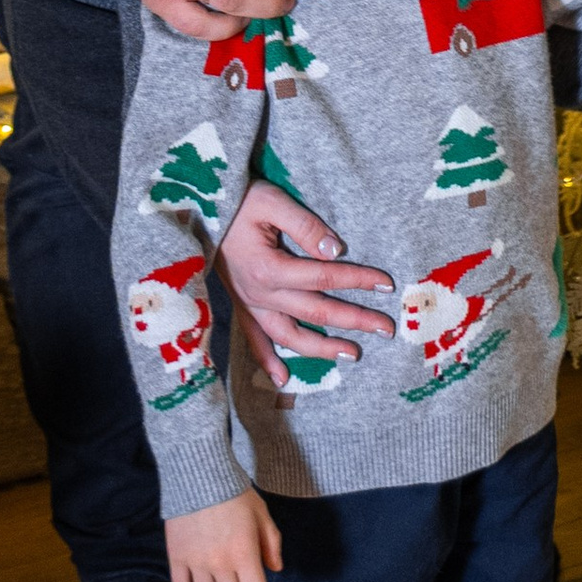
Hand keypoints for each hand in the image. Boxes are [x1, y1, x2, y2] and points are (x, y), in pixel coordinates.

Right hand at [166, 487, 282, 581]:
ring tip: (222, 580)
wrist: (200, 474)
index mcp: (244, 553)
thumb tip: (275, 569)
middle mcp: (219, 563)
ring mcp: (195, 562)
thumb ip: (272, 544)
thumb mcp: (262, 514)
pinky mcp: (176, 556)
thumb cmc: (236, 493)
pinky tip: (200, 574)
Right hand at [222, 174, 396, 389]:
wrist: (195, 210)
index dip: (358, 280)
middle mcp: (260, 293)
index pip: (325, 278)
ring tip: (352, 354)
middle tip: (386, 328)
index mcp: (269, 268)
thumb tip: (336, 251)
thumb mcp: (271, 202)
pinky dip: (266, 361)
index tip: (386, 284)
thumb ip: (305, 226)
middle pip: (316, 312)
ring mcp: (249, 303)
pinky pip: (253, 340)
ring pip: (289, 335)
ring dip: (322, 349)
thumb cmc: (236, 202)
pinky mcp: (240, 305)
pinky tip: (281, 379)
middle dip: (354, 321)